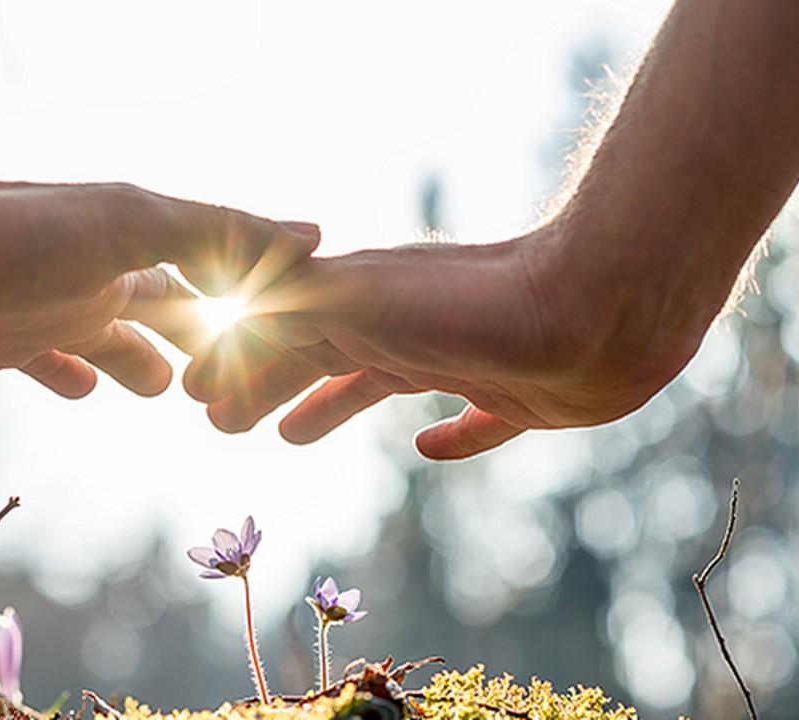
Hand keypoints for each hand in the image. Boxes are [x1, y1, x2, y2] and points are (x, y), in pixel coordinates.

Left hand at [0, 176, 318, 402]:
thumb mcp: (133, 224)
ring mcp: (25, 317)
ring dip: (123, 360)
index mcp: (117, 254)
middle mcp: (76, 281)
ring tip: (154, 388)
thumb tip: (315, 234)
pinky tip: (68, 389)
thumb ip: (220, 232)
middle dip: (184, 339)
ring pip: (90, 342)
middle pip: (146, 313)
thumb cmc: (14, 238)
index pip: (193, 281)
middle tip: (216, 378)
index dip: (232, 308)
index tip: (269, 336)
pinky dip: (56, 377)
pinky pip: (26, 367)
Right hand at [184, 221, 707, 459]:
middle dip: (270, 384)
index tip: (197, 399)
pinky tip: (430, 448)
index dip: (236, 368)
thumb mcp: (357, 304)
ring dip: (331, 405)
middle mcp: (406, 325)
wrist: (600, 304)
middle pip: (318, 359)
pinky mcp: (522, 397)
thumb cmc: (472, 306)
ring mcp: (463, 358)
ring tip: (293, 435)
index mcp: (363, 304)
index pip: (279, 337)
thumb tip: (224, 336)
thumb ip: (288, 315)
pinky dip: (448, 437)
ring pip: (379, 384)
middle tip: (228, 422)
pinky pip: (472, 421)